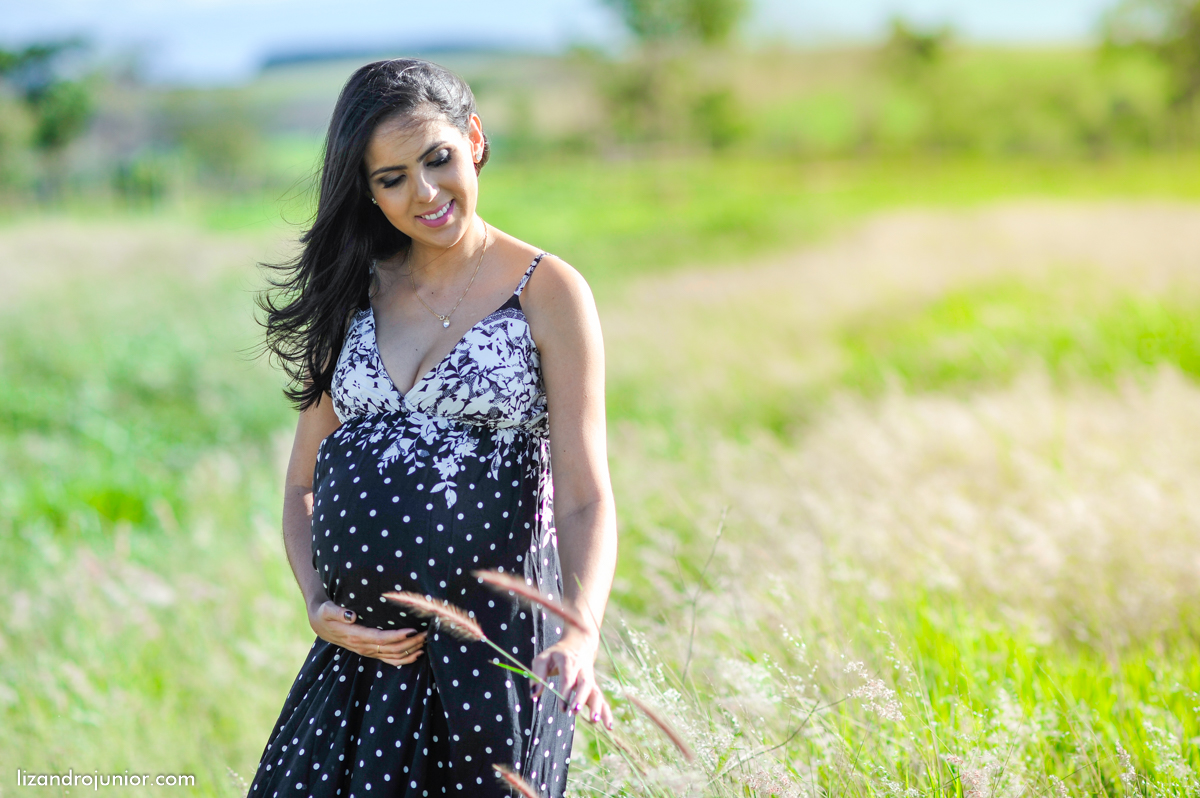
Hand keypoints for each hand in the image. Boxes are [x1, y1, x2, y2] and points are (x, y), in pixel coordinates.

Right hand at [308, 600, 425, 666]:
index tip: (412, 630)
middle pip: (392, 648)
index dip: (397, 636)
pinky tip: (418, 654)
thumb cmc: (325, 614)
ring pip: (394, 656)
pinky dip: (405, 659)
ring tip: (426, 640)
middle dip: (411, 642)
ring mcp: (368, 652)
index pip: (381, 638)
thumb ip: (338, 612)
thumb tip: (351, 615)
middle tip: (427, 632)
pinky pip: (390, 660)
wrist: (320, 624)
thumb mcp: (327, 610)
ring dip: (411, 650)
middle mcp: (364, 647)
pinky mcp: (371, 652)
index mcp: (355, 636)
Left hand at [530, 631, 612, 729]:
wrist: (579, 644)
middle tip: (575, 711)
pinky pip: (601, 699)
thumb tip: (534, 694)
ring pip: (596, 692)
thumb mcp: (544, 658)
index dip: (565, 693)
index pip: (568, 677)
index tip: (563, 708)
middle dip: (581, 698)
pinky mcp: (593, 687)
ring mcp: (590, 679)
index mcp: (569, 661)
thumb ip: (537, 674)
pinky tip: (609, 726)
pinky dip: (606, 712)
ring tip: (594, 720)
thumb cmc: (556, 654)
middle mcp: (582, 670)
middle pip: (585, 684)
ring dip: (597, 706)